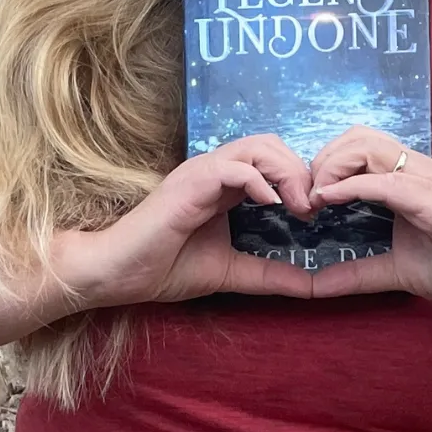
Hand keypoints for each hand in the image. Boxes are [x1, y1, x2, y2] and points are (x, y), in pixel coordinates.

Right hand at [63, 134, 314, 306]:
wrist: (117, 274)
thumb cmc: (164, 268)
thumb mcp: (231, 271)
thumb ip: (269, 275)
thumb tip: (312, 287)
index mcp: (224, 184)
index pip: (272, 159)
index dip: (298, 178)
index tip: (314, 212)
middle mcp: (216, 170)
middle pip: (271, 143)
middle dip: (298, 171)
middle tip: (311, 208)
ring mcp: (202, 172)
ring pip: (257, 146)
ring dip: (286, 172)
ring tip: (297, 206)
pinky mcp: (190, 182)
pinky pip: (233, 167)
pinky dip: (259, 180)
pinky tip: (271, 205)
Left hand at [306, 126, 431, 305]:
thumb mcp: (397, 269)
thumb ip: (358, 272)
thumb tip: (315, 286)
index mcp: (405, 177)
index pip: (356, 146)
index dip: (326, 164)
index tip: (307, 199)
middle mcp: (413, 168)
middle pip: (355, 137)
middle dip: (322, 160)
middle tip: (307, 197)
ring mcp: (424, 179)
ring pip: (366, 147)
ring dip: (332, 168)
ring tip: (317, 199)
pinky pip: (386, 181)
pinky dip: (353, 186)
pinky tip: (330, 200)